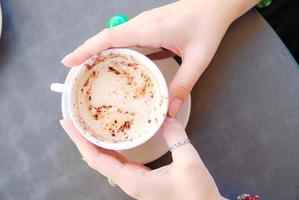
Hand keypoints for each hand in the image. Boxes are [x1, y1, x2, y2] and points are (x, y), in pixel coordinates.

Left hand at [60, 117, 221, 199]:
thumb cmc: (196, 193)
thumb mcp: (188, 161)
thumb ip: (176, 136)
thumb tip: (166, 115)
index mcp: (133, 180)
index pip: (97, 160)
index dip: (81, 141)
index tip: (69, 124)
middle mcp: (129, 181)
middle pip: (97, 160)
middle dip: (82, 140)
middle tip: (73, 119)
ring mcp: (134, 181)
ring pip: (106, 161)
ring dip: (94, 143)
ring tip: (86, 125)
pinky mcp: (141, 178)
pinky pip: (118, 162)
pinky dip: (110, 148)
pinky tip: (109, 137)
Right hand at [61, 0, 258, 116]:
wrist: (216, 3)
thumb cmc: (208, 25)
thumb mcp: (198, 59)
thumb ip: (183, 85)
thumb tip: (169, 111)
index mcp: (150, 29)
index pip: (110, 38)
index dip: (87, 49)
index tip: (69, 61)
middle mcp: (142, 24)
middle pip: (106, 38)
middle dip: (87, 53)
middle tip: (75, 73)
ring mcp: (144, 23)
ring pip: (114, 37)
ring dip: (99, 51)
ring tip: (90, 71)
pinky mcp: (149, 25)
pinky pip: (125, 37)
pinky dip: (115, 49)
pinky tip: (115, 63)